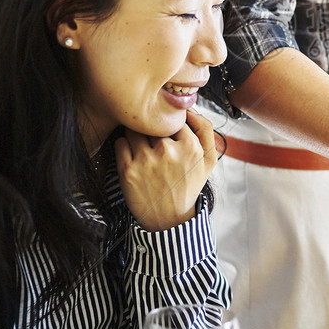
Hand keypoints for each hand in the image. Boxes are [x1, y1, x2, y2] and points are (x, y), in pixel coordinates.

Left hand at [114, 109, 218, 230]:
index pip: (175, 118)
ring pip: (135, 129)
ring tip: (143, 149)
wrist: (169, 220)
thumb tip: (189, 107)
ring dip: (136, 135)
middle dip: (152, 130)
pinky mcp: (127, 170)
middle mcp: (168, 151)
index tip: (168, 136)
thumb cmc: (189, 186)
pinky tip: (133, 158)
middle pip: (154, 123)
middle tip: (153, 143)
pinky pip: (120, 142)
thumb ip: (205, 130)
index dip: (170, 126)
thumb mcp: (208, 161)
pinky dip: (124, 146)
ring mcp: (146, 161)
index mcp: (190, 147)